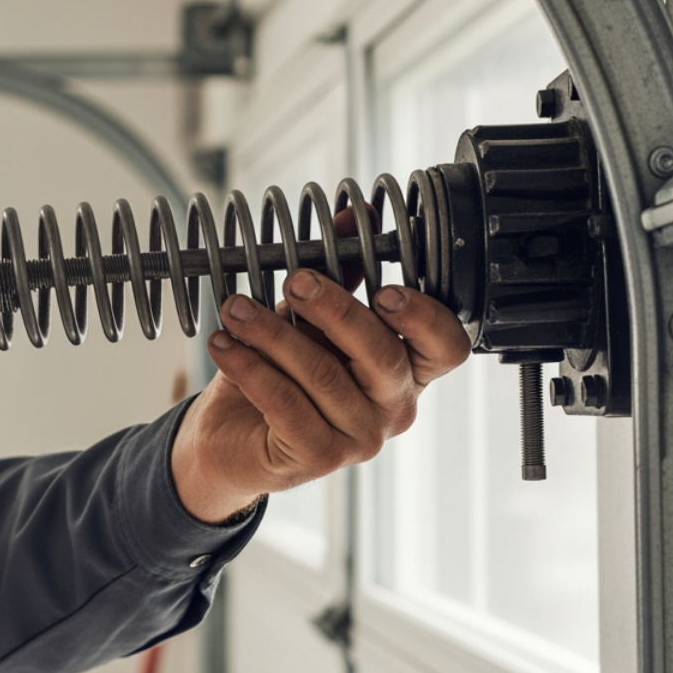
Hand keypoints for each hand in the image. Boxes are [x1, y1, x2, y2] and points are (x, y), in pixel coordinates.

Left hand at [170, 268, 470, 523]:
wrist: (231, 437)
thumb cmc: (280, 374)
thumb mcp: (307, 318)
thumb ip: (336, 272)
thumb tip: (355, 214)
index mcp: (406, 370)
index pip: (447, 346)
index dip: (424, 317)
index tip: (384, 287)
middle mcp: (393, 407)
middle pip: (382, 354)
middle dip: (334, 309)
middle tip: (294, 280)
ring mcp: (360, 438)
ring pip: (323, 375)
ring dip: (272, 333)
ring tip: (236, 309)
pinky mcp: (319, 457)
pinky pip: (286, 403)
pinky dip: (250, 367)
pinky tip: (224, 345)